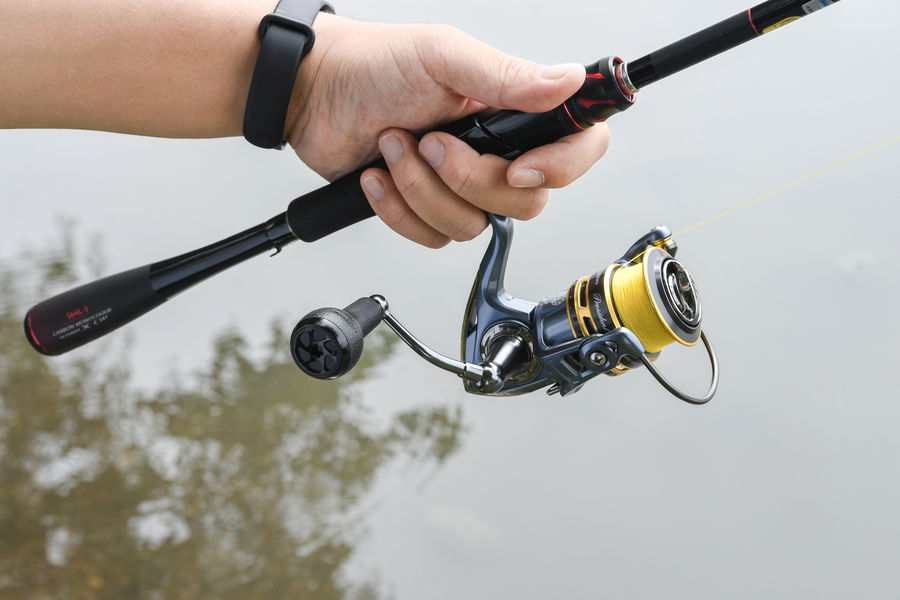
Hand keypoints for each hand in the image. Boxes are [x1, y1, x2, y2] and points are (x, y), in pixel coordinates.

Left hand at [287, 14, 610, 247]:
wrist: (313, 94)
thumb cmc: (374, 65)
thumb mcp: (442, 57)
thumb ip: (506, 76)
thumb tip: (569, 80)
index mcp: (513, 110)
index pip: (578, 145)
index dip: (563, 166)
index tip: (519, 167)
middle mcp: (496, 151)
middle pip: (524, 201)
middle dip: (468, 179)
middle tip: (429, 140)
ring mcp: (461, 185)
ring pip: (472, 226)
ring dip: (422, 189)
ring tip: (392, 145)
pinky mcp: (427, 209)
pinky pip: (432, 238)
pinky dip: (398, 209)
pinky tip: (377, 174)